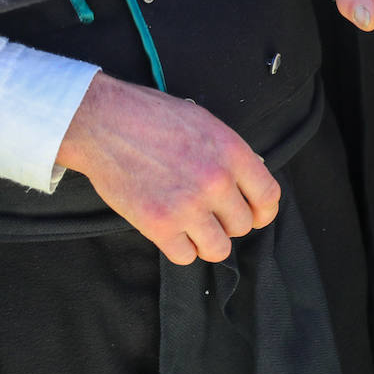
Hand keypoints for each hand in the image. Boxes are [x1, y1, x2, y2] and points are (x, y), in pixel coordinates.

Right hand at [56, 73, 280, 264]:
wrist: (104, 122)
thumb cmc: (151, 117)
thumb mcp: (204, 123)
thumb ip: (229, 154)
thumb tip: (246, 180)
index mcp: (231, 152)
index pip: (269, 196)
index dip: (263, 211)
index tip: (254, 215)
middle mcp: (216, 181)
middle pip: (243, 225)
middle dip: (228, 223)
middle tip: (209, 213)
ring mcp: (188, 206)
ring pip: (218, 248)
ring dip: (207, 241)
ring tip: (192, 227)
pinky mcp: (159, 226)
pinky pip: (185, 257)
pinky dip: (179, 248)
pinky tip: (170, 230)